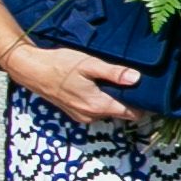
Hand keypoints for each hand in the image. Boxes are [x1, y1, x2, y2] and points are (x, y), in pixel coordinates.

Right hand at [0, 40, 139, 125]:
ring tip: (115, 82)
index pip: (131, 114)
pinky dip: (101, 101)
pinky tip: (99, 86)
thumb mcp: (89, 64)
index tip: (150, 93)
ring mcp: (81, 116)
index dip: (144, 105)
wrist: (30, 69)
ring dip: (114, 100)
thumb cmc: (60, 64)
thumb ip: (113, 73)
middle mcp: (91, 116)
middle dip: (129, 100)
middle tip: (133, 82)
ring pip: (108, 111)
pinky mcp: (74, 112)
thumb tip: (137, 79)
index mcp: (97, 105)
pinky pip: (96, 110)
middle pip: (121, 113)